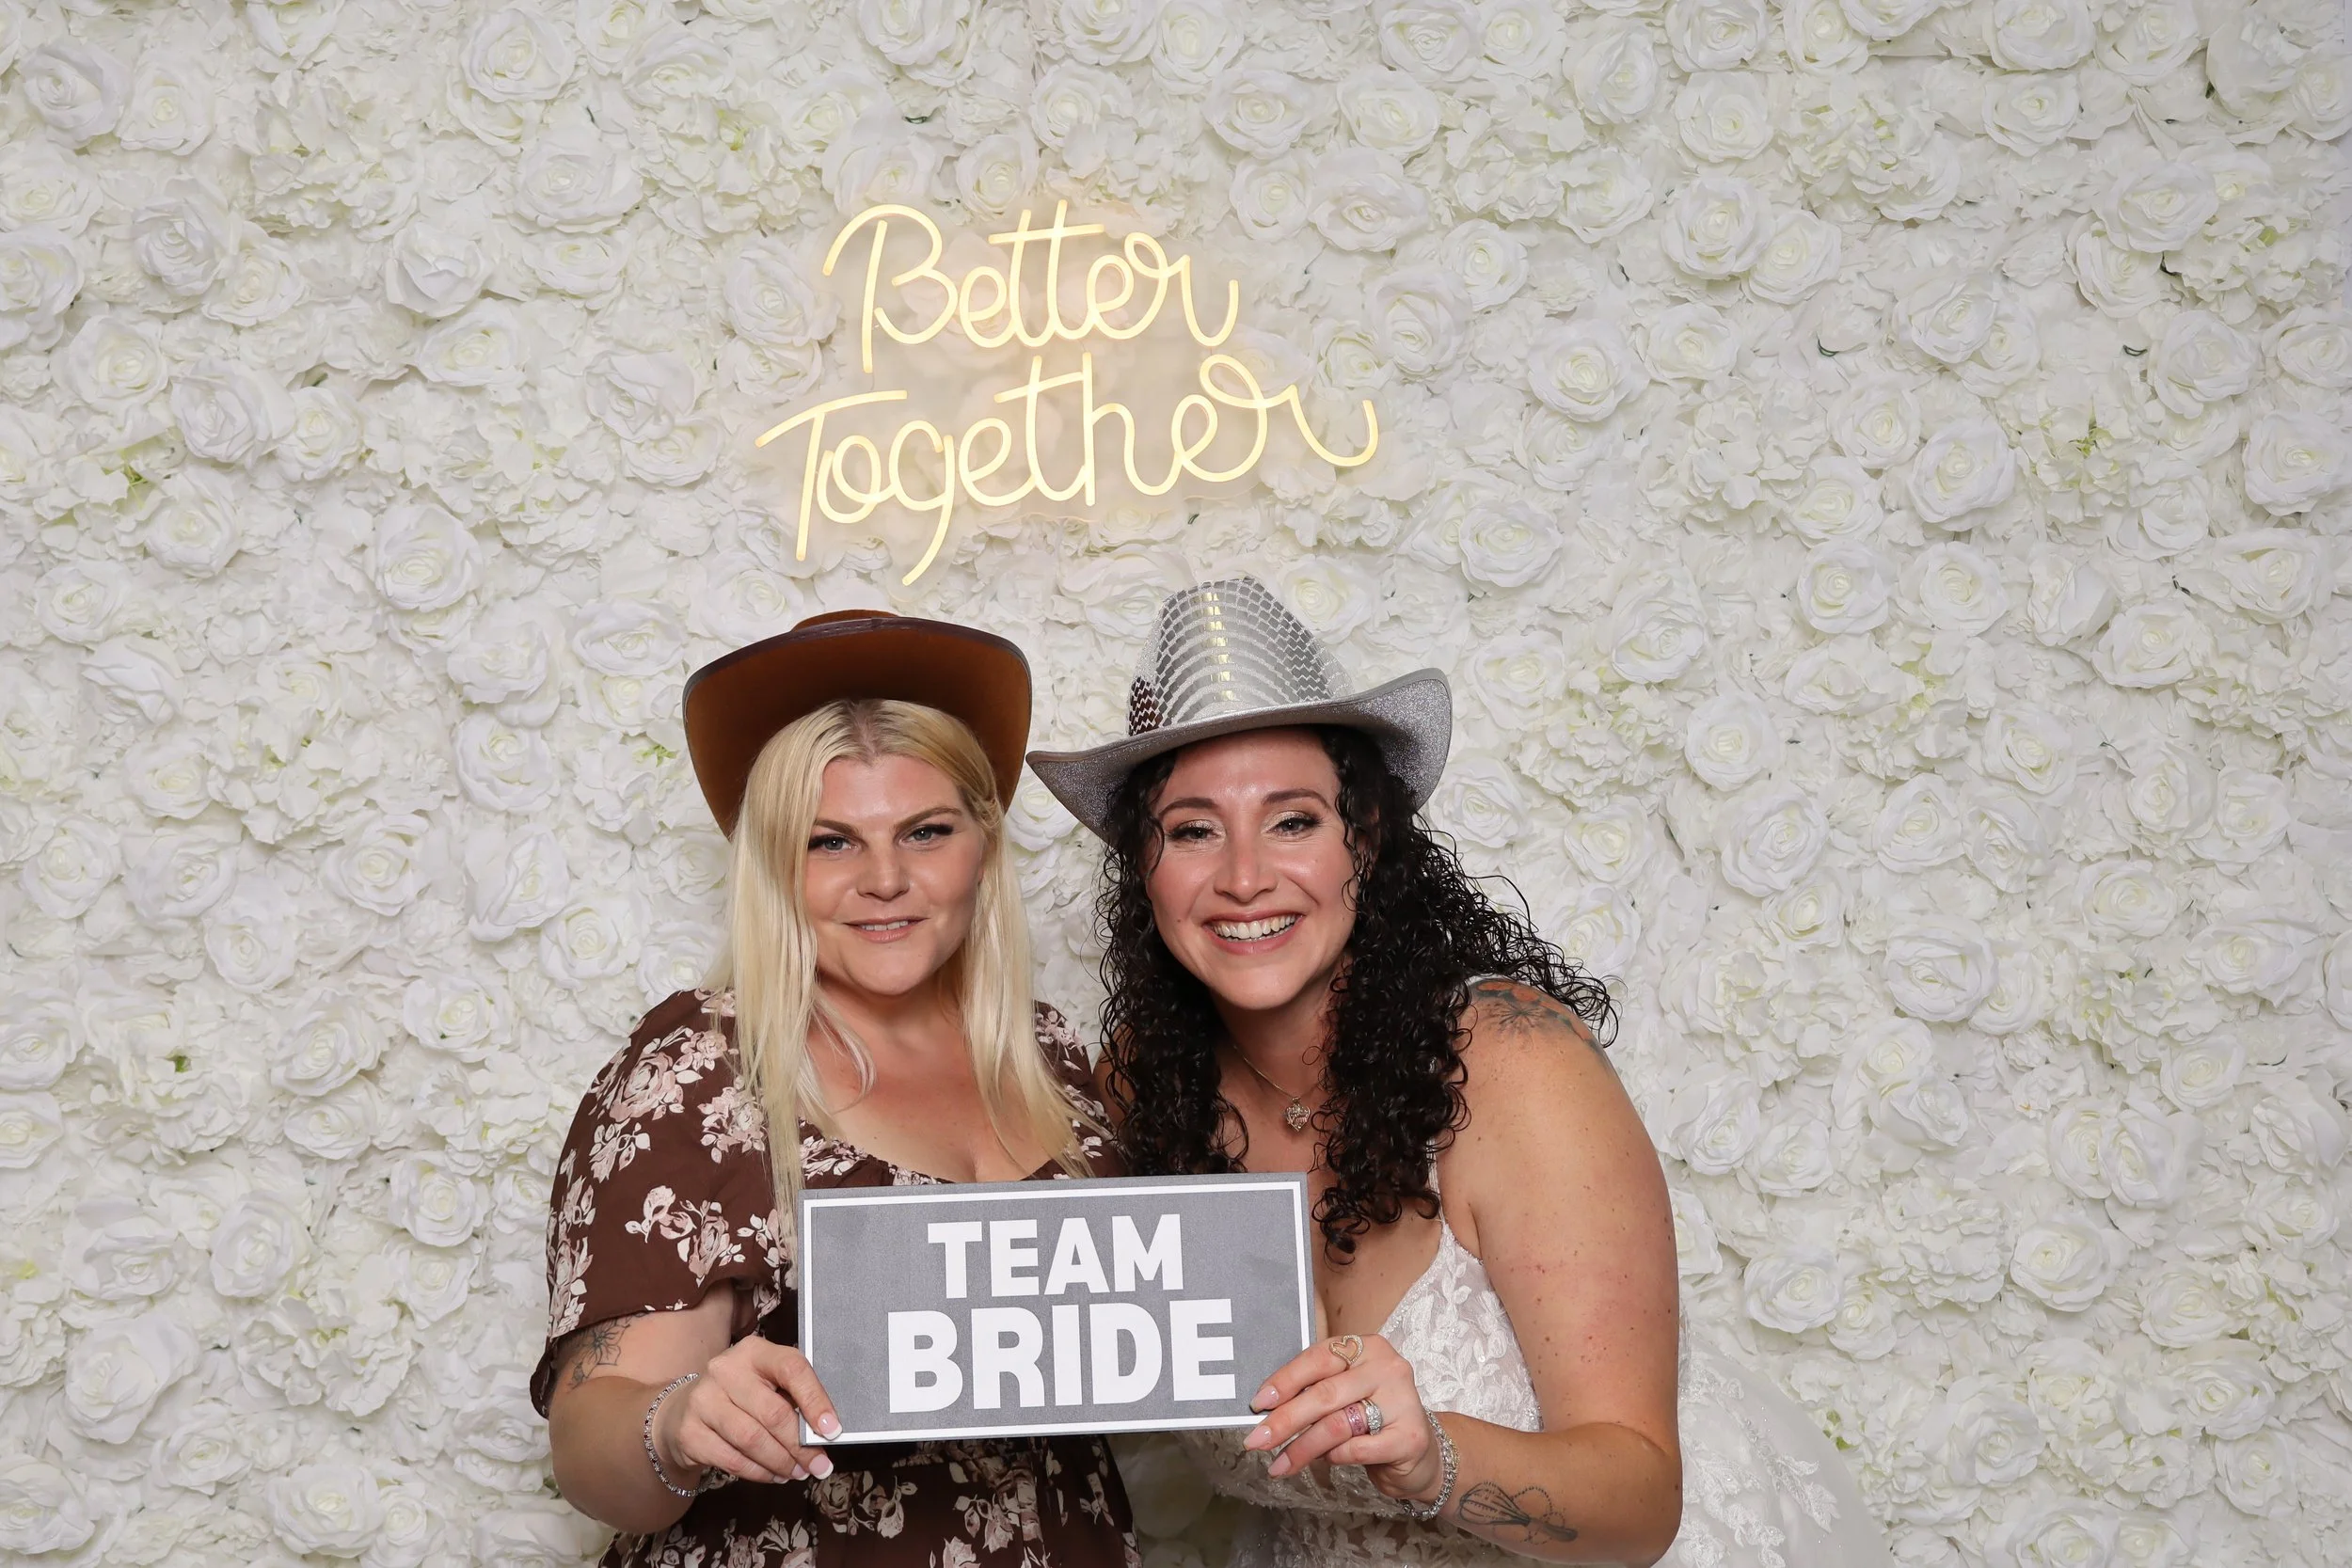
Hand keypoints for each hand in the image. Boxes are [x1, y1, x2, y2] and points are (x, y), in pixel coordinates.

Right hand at [656, 1336, 843, 1486]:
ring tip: (798, 1472)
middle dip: (801, 1446)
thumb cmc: (741, 1395)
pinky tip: (774, 1475)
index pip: (792, 1368)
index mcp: (754, 1351)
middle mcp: (725, 1370)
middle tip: (819, 1465)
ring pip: (752, 1439)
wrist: (682, 1410)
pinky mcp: (689, 1432)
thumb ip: (793, 1398)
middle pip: (773, 1412)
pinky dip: (759, 1473)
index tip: (833, 1431)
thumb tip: (826, 1433)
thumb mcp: (766, 1382)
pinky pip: (732, 1460)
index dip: (815, 1400)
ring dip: (781, 1462)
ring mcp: (703, 1400)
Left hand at [1243, 1333, 1441, 1503]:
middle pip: (1324, 1393)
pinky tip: (1327, 1461)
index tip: (1258, 1403)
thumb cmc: (1374, 1419)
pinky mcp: (1409, 1437)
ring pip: (1337, 1424)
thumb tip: (1267, 1409)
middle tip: (1256, 1441)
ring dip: (1301, 1448)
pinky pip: (1357, 1449)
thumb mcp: (1346, 1394)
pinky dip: (1335, 1457)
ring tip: (1279, 1465)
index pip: (1319, 1358)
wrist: (1420, 1453)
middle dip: (1285, 1420)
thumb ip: (1315, 1391)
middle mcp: (1388, 1367)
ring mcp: (1402, 1401)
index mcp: (1367, 1347)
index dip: (1285, 1380)